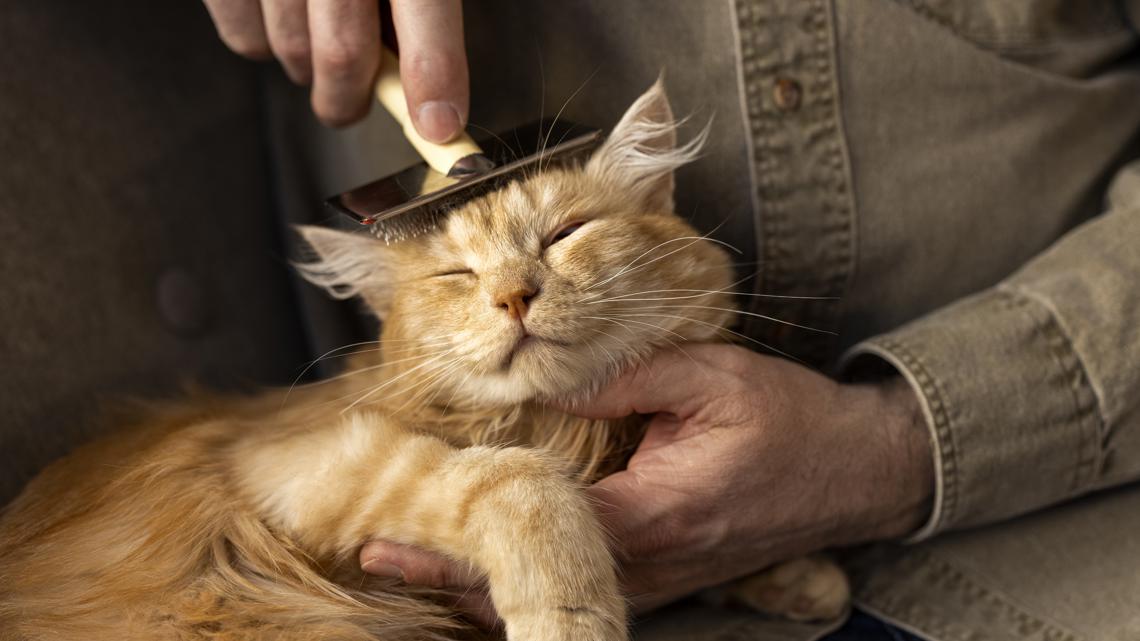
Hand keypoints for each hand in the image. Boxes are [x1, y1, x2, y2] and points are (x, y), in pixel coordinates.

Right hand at [202, 0, 467, 135]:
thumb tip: (412, 66)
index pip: (426, 5)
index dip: (435, 74)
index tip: (440, 124)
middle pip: (344, 50)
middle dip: (353, 99)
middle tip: (351, 108)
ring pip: (291, 50)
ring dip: (309, 72)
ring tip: (318, 53)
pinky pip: (241, 34)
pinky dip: (262, 46)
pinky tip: (279, 22)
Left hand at [359, 344, 933, 622]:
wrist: (855, 469)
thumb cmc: (790, 420)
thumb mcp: (710, 377)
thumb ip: (622, 377)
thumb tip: (544, 373)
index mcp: (653, 515)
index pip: (534, 538)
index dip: (458, 546)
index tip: (392, 539)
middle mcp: (648, 562)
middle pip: (530, 583)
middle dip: (450, 574)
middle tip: (380, 552)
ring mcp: (657, 576)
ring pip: (552, 590)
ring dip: (483, 578)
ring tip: (416, 557)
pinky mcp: (665, 571)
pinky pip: (584, 581)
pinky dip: (529, 573)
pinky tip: (493, 557)